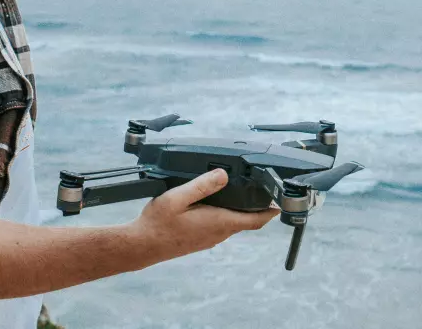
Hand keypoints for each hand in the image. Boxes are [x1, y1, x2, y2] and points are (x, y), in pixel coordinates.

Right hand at [127, 169, 279, 262]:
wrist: (141, 246)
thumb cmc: (157, 223)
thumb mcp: (177, 197)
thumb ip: (202, 186)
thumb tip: (223, 174)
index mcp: (218, 222)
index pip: (254, 220)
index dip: (270, 211)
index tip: (280, 202)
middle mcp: (218, 234)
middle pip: (246, 220)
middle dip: (256, 206)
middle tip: (262, 189)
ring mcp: (209, 239)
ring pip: (233, 223)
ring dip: (241, 211)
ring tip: (240, 192)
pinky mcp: (201, 240)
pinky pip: (221, 226)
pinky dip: (226, 215)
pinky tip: (216, 204)